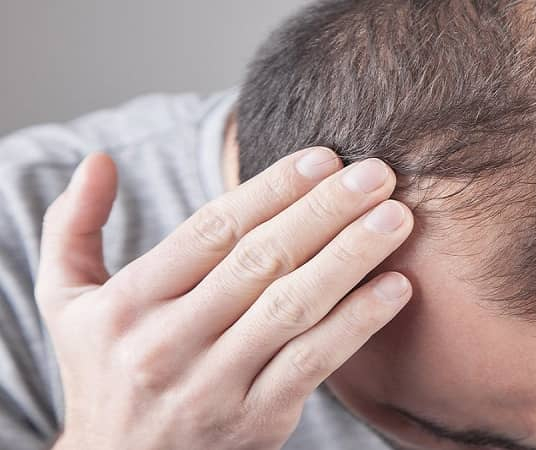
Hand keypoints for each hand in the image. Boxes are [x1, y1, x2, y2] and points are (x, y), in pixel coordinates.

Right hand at [36, 148, 413, 449]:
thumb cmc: (103, 370)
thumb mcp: (66, 301)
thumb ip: (74, 227)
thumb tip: (97, 159)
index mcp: (130, 303)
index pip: (212, 230)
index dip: (272, 189)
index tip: (324, 158)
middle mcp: (170, 343)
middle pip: (262, 261)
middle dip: (326, 211)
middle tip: (378, 173)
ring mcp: (215, 385)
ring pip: (293, 308)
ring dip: (351, 259)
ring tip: (395, 219)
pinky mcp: (256, 420)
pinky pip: (313, 363)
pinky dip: (357, 324)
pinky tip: (395, 288)